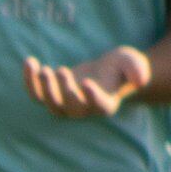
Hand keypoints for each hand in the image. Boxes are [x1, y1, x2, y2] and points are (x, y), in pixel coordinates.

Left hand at [23, 47, 148, 120]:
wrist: (105, 72)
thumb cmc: (121, 67)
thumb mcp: (132, 63)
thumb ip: (137, 69)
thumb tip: (141, 79)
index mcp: (105, 104)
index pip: (99, 106)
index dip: (92, 97)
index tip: (87, 82)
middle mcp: (84, 109)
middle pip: (70, 107)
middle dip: (63, 90)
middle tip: (61, 70)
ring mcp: (65, 104)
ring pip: (50, 104)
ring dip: (43, 88)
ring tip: (40, 67)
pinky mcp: (52, 95)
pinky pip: (36, 94)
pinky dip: (30, 80)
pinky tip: (29, 62)